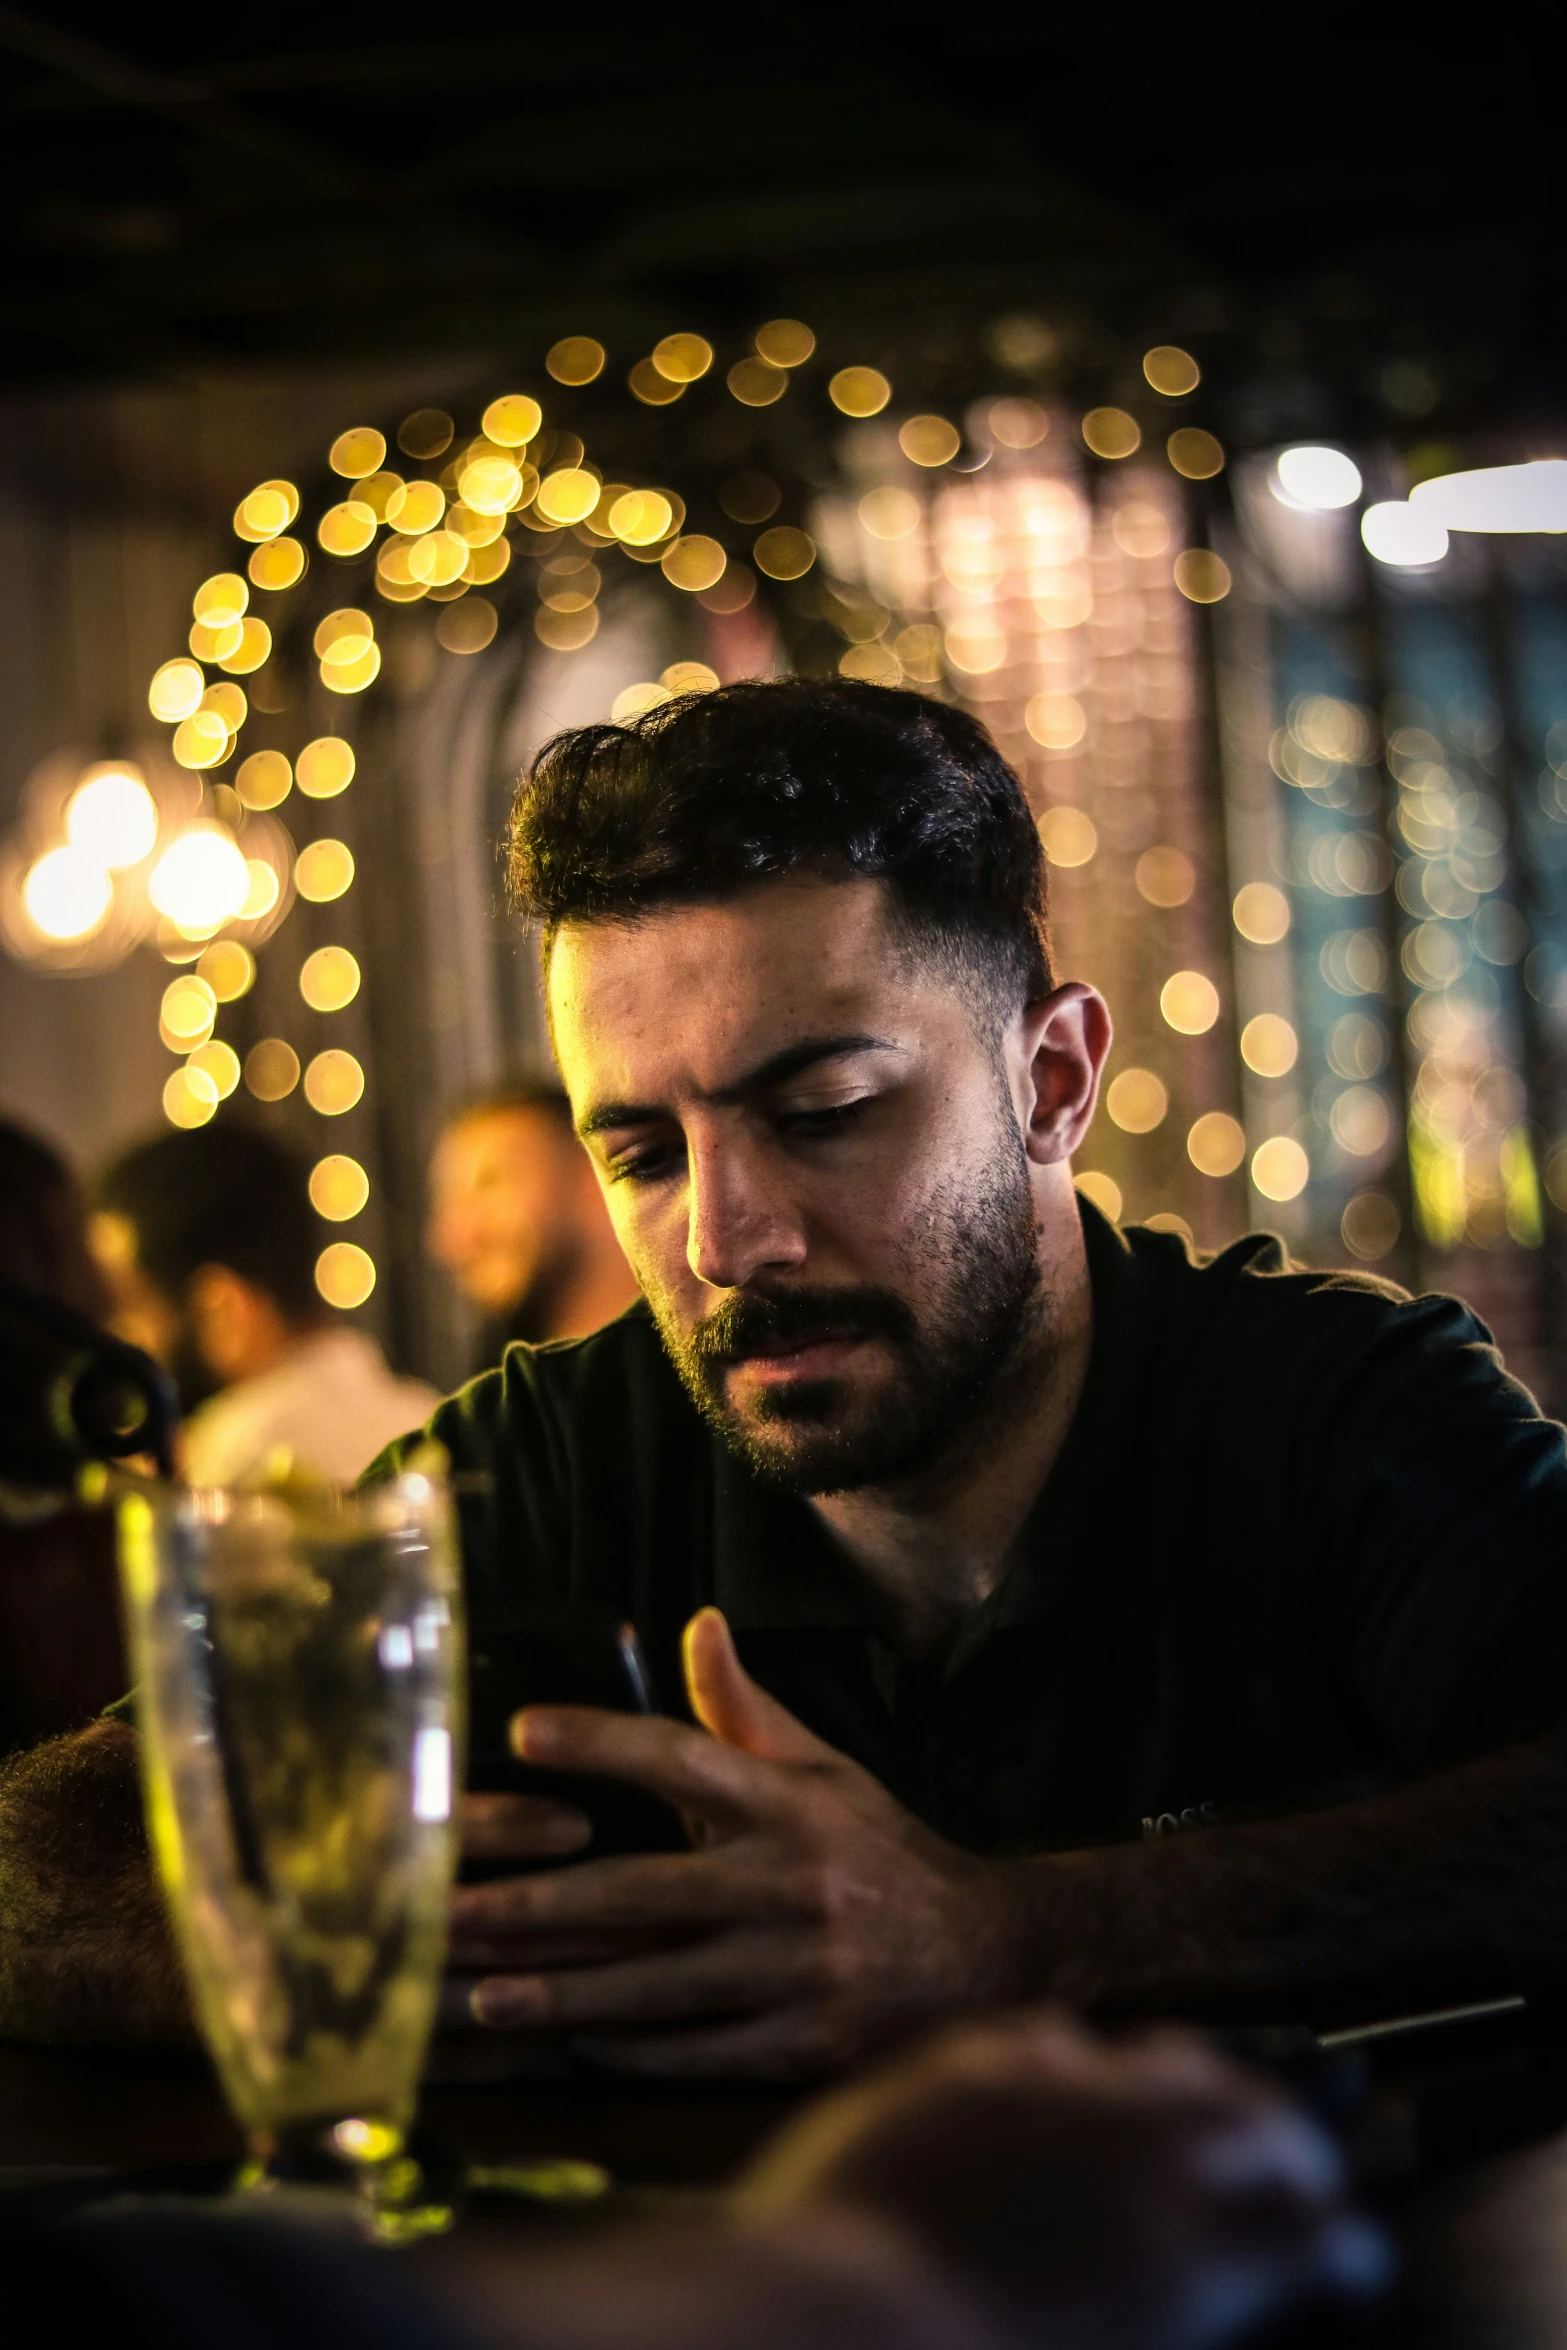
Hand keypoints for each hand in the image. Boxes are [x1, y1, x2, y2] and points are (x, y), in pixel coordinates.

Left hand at [445, 1608, 1022, 2076]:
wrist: (987, 1951)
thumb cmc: (880, 1851)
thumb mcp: (826, 1767)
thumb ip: (746, 1708)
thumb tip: (697, 1621)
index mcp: (793, 1803)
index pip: (684, 1756)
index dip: (602, 1741)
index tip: (522, 1731)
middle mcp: (793, 1882)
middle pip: (644, 1892)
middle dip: (539, 1906)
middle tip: (452, 1909)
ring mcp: (800, 1969)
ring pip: (656, 1987)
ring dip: (562, 1994)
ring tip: (481, 1995)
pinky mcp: (806, 2042)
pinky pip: (696, 2049)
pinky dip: (629, 2048)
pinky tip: (569, 2042)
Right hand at [739, 2007, 1390, 2348]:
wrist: (845, 2327)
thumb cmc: (813, 2272)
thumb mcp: (840, 2160)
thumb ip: (899, 2129)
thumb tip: (912, 2134)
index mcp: (978, 2072)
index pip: (1059, 2046)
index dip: (1091, 2077)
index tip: (1104, 2097)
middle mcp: (1072, 2099)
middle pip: (1174, 2066)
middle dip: (1208, 2089)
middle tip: (1244, 2122)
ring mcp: (1136, 2172)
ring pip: (1254, 2128)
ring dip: (1289, 2150)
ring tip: (1318, 2178)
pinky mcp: (1186, 2265)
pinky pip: (1297, 2239)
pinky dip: (1334, 2244)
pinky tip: (1359, 2260)